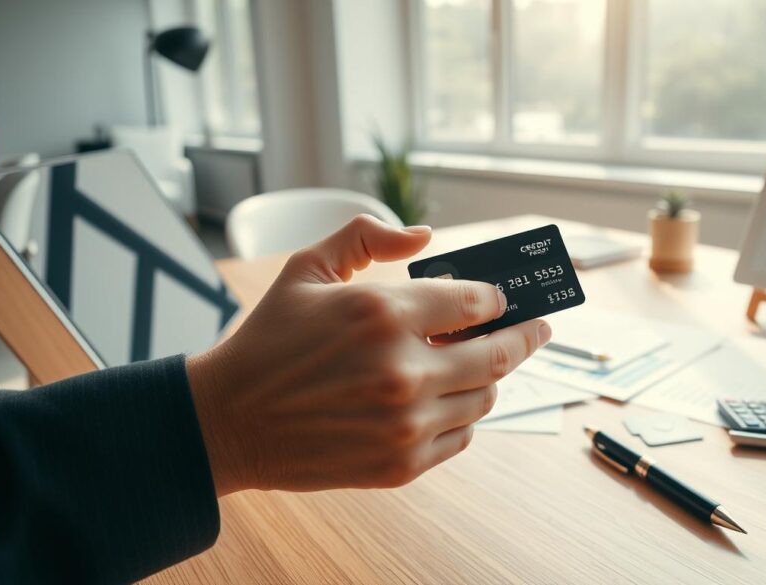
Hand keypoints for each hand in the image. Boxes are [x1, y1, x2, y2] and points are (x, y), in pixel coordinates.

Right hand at [187, 215, 550, 495]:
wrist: (227, 422)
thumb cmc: (267, 340)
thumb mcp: (307, 268)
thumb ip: (366, 238)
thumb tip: (424, 235)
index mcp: (382, 313)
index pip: (476, 301)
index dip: (497, 297)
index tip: (501, 298)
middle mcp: (403, 369)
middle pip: (498, 354)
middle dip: (526, 337)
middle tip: (539, 330)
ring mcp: (405, 422)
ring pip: (484, 398)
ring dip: (489, 378)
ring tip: (482, 364)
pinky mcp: (400, 464)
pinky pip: (461, 437)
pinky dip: (464, 416)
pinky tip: (448, 401)